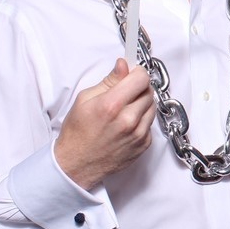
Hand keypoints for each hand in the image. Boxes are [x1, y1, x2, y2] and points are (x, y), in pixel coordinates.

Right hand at [54, 59, 156, 189]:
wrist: (77, 164)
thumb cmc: (78, 132)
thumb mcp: (85, 99)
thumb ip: (109, 80)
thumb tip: (123, 65)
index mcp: (112, 105)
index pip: (141, 78)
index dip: (137, 73)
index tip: (132, 74)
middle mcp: (128, 120)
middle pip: (148, 91)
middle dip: (138, 87)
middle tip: (125, 92)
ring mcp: (139, 134)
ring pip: (152, 106)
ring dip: (142, 103)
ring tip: (125, 108)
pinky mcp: (144, 144)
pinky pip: (150, 123)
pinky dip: (142, 119)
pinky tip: (127, 123)